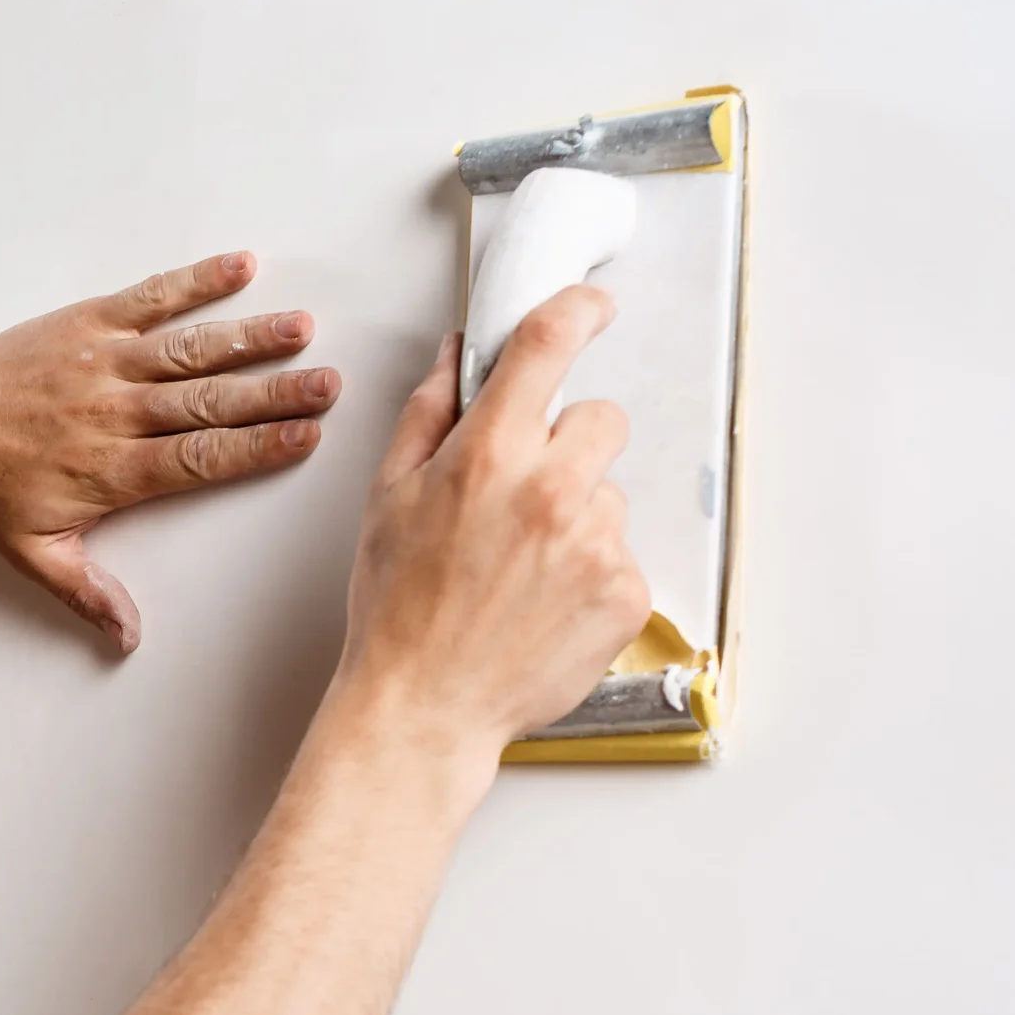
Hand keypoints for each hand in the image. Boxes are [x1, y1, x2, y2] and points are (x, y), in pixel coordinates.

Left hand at [0, 252, 340, 653]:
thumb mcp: (34, 555)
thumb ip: (88, 593)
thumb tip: (130, 638)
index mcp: (111, 470)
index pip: (200, 459)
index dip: (257, 447)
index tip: (306, 437)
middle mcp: (113, 412)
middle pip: (208, 403)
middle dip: (273, 394)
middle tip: (327, 385)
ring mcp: (100, 362)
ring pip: (188, 349)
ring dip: (248, 337)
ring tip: (300, 328)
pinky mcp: (85, 323)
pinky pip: (149, 298)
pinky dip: (195, 282)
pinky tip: (241, 268)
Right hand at [333, 286, 649, 757]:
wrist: (426, 707)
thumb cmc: (398, 610)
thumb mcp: (388, 499)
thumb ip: (427, 417)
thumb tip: (457, 360)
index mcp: (488, 455)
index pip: (549, 344)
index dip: (578, 310)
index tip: (591, 308)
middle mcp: (551, 490)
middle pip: (602, 418)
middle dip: (570, 444)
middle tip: (525, 495)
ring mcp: (597, 543)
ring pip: (610, 494)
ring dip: (577, 517)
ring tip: (523, 570)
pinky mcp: (626, 592)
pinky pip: (623, 555)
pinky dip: (591, 575)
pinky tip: (544, 604)